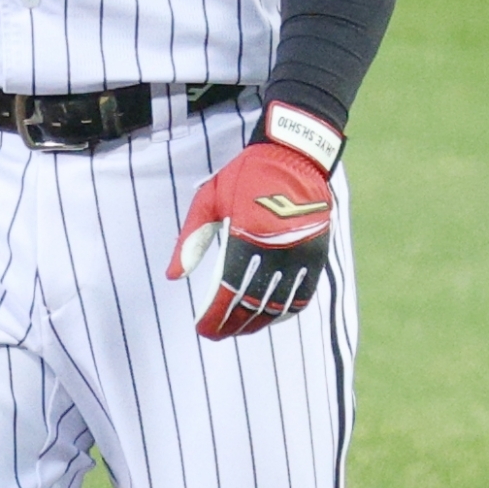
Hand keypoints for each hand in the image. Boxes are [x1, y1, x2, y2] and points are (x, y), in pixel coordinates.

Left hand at [167, 106, 339, 339]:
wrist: (292, 154)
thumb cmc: (245, 175)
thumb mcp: (210, 199)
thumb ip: (191, 239)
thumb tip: (173, 276)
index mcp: (245, 236)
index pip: (228, 290)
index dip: (215, 316)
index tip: (203, 329)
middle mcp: (274, 249)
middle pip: (252, 303)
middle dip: (231, 324)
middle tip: (216, 334)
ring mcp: (299, 254)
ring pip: (277, 304)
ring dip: (256, 323)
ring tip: (238, 329)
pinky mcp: (315, 254)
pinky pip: (302, 295)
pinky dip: (285, 311)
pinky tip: (269, 316)